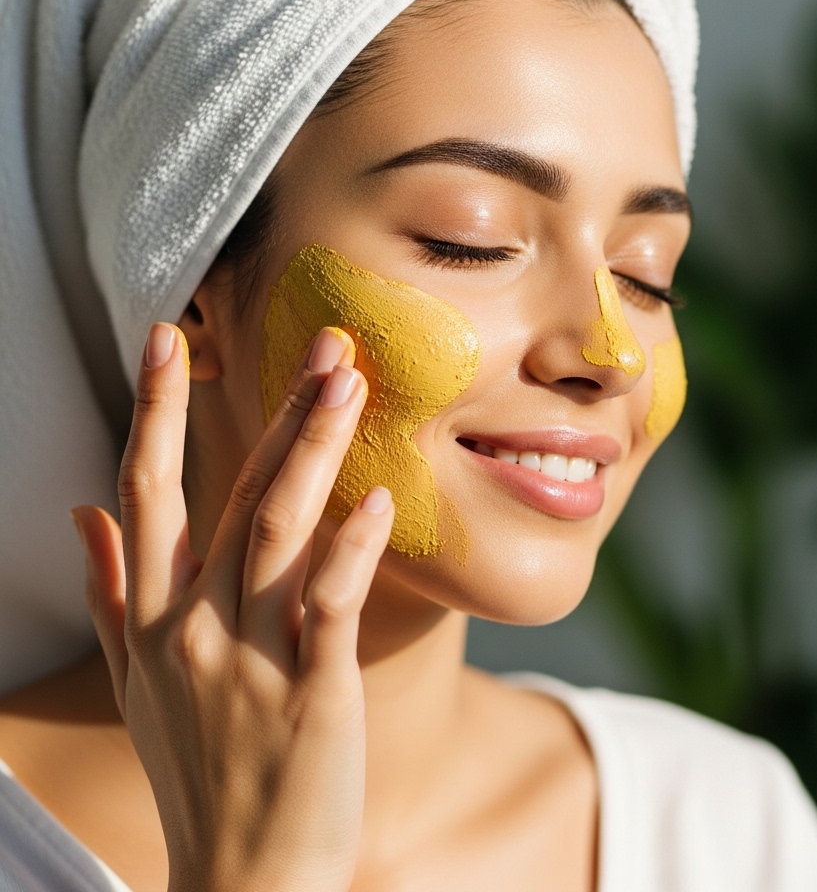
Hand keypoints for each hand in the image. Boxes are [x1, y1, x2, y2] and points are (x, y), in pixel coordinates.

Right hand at [73, 322, 392, 891]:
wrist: (241, 878)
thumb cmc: (196, 769)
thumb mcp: (134, 680)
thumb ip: (108, 594)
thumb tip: (79, 516)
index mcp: (154, 618)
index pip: (146, 491)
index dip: (154, 410)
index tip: (168, 338)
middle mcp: (194, 628)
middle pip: (233, 495)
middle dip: (275, 414)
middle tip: (323, 344)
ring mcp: (251, 659)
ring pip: (278, 532)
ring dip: (312, 452)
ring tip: (347, 385)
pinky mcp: (312, 693)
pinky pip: (330, 607)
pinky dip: (350, 552)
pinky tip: (376, 500)